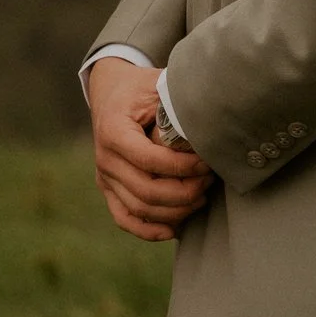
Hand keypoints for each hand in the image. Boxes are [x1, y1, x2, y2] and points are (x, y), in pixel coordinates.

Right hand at [86, 57, 212, 240]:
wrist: (111, 91)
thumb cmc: (140, 88)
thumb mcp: (158, 86)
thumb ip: (179, 104)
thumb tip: (211, 126)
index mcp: (113, 130)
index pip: (149, 160)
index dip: (182, 167)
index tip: (207, 163)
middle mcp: (105, 158)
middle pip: (146, 191)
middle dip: (185, 191)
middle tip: (208, 181)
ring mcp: (104, 176)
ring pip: (140, 209)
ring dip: (175, 209)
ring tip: (200, 196)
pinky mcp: (108, 188)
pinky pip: (124, 218)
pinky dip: (148, 230)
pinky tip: (174, 230)